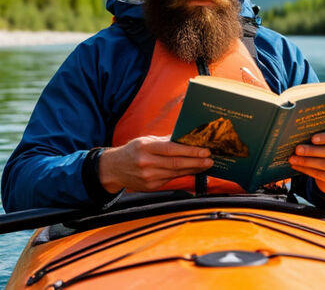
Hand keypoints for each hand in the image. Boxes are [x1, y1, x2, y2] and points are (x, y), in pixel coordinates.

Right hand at [98, 136, 212, 191]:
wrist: (114, 169)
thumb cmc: (133, 151)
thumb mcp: (146, 141)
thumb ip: (165, 141)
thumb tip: (187, 138)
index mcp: (145, 147)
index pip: (172, 150)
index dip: (190, 151)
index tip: (204, 150)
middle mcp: (146, 163)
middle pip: (176, 164)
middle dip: (196, 162)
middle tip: (210, 160)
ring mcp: (148, 177)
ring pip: (176, 173)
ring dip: (193, 169)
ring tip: (205, 165)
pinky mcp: (150, 186)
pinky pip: (171, 179)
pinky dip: (183, 175)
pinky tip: (192, 171)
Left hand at [289, 131, 324, 193]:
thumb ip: (319, 140)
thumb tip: (300, 136)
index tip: (312, 139)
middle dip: (311, 151)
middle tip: (297, 149)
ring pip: (324, 165)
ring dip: (306, 162)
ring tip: (293, 159)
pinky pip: (321, 175)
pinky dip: (306, 170)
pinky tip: (297, 166)